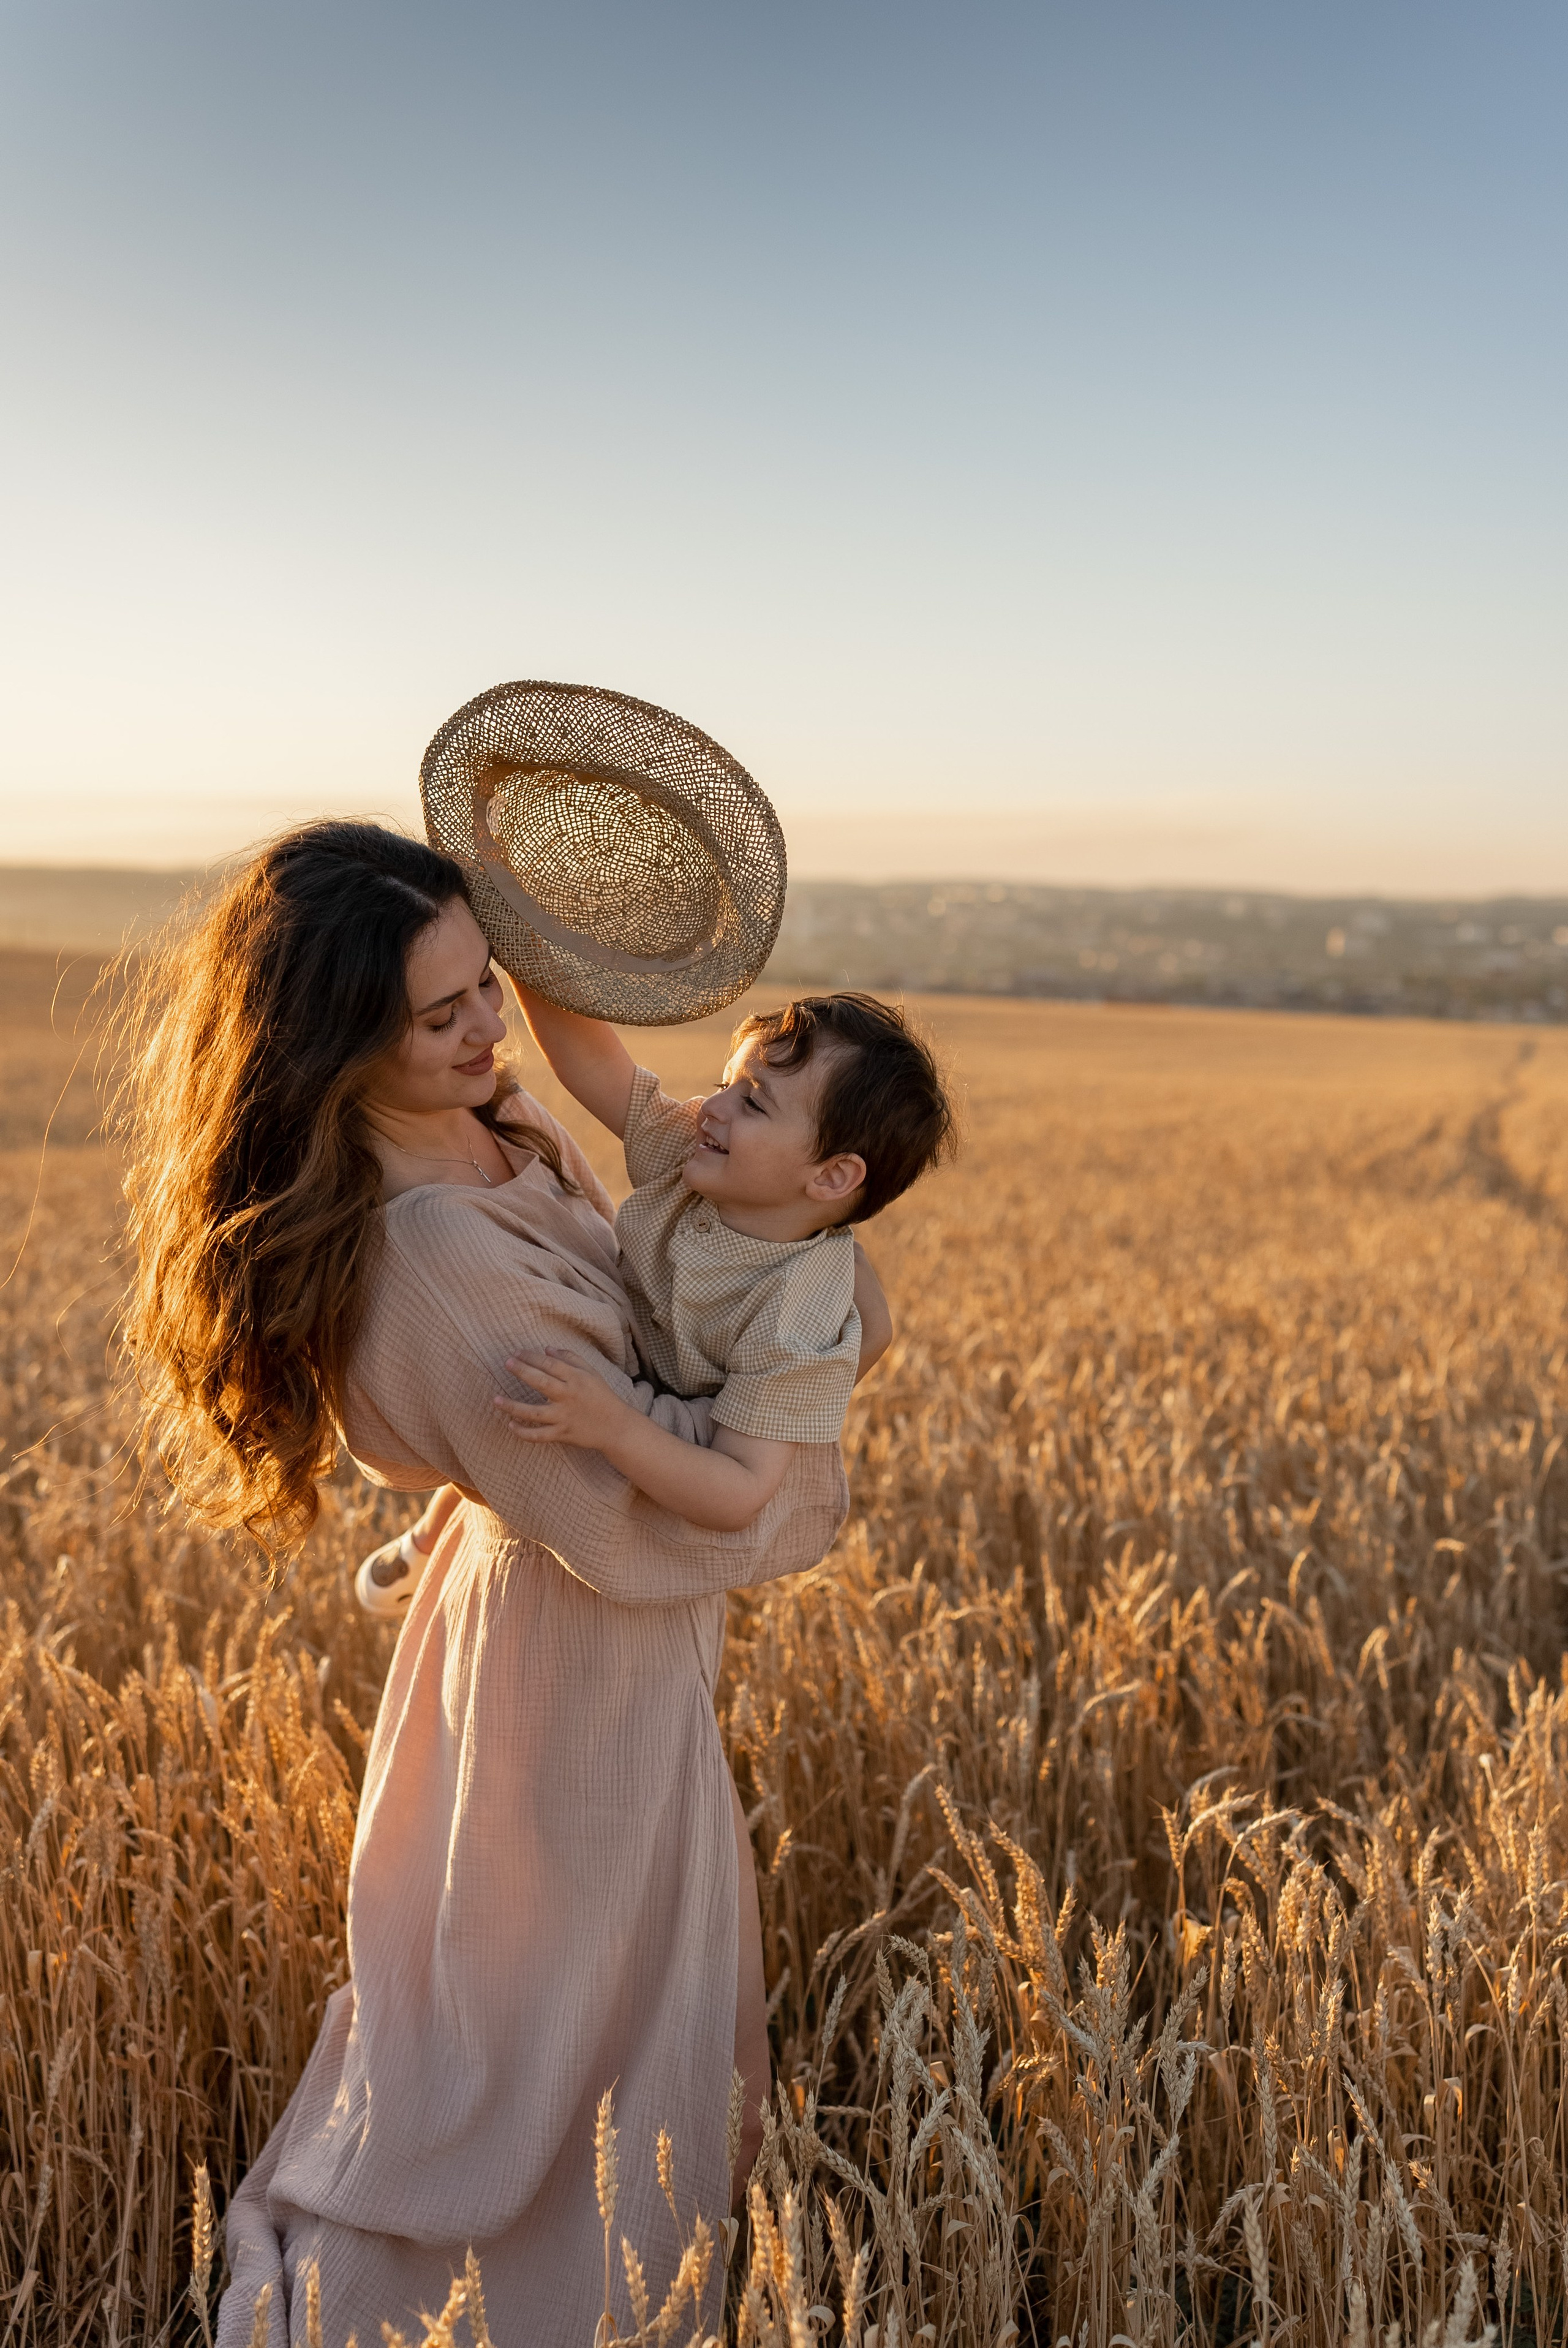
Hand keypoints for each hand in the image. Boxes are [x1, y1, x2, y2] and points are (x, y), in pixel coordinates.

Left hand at [494, 1349, 632, 1448]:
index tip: (516, 1353)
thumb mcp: (591, 1372)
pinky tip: (510, 1425)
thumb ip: (570, 1359)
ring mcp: (564, 1417)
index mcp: (576, 1379)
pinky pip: (539, 1435)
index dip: (531, 1357)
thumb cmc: (602, 1396)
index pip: (550, 1364)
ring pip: (534, 1413)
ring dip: (513, 1406)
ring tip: (495, 1399)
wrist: (616, 1426)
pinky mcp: (562, 1434)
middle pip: (541, 1382)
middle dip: (522, 1371)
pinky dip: (524, 1432)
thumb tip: (547, 1349)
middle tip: (506, 1363)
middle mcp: (569, 1397)